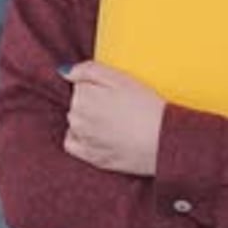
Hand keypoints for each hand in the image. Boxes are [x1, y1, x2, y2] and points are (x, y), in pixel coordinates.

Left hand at [60, 60, 164, 175]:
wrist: (162, 141)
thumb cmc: (146, 106)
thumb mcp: (121, 78)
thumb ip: (89, 70)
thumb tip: (65, 71)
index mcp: (82, 96)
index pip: (80, 84)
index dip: (99, 85)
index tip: (115, 91)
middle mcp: (77, 119)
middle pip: (77, 103)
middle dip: (92, 102)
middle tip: (118, 106)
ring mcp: (83, 139)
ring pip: (77, 123)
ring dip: (89, 120)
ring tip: (114, 121)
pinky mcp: (91, 158)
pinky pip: (73, 144)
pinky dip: (81, 138)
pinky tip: (98, 136)